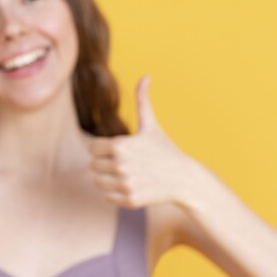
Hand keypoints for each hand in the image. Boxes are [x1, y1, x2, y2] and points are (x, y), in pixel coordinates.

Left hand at [88, 75, 207, 212]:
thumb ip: (143, 101)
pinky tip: (131, 187)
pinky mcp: (130, 199)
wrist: (184, 179)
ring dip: (108, 180)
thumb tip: (146, 76)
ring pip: (97, 183)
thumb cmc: (165, 150)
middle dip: (105, 165)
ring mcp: (125, 183)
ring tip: (125, 176)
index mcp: (121, 145)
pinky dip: (115, 194)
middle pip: (93, 166)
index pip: (91, 149)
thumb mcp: (152, 126)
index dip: (102, 149)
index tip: (118, 151)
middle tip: (124, 165)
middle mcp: (121, 165)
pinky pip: (108, 197)